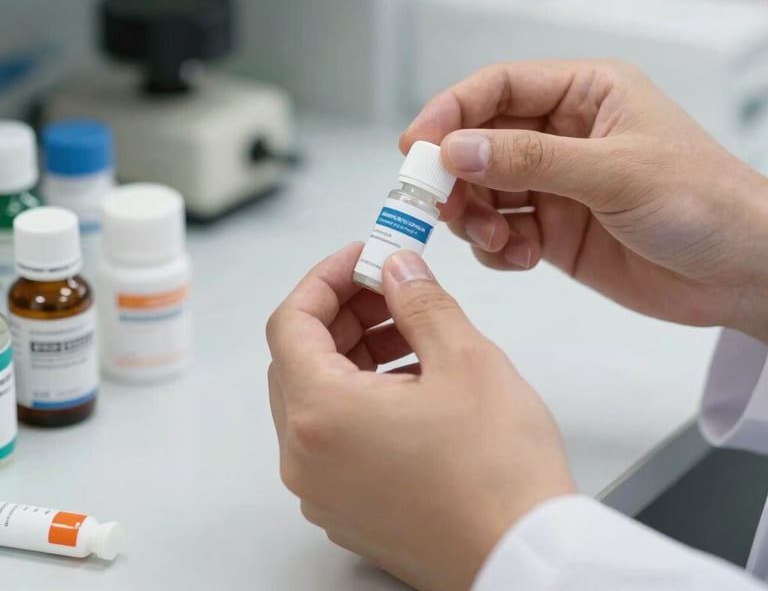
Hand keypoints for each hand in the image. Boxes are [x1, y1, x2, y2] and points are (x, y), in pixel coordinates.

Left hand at [267, 244, 573, 590]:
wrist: (524, 560)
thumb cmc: (499, 477)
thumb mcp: (464, 359)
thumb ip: (419, 301)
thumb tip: (398, 269)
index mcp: (321, 415)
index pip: (291, 322)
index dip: (326, 279)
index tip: (362, 259)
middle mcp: (307, 458)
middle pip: (301, 358)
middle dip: (345, 313)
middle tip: (392, 289)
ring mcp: (324, 489)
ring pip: (319, 396)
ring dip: (356, 352)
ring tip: (413, 333)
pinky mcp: (348, 506)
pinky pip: (335, 434)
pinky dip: (362, 395)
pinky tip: (413, 381)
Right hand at [401, 60, 767, 340]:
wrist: (745, 275)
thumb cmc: (708, 204)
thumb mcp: (617, 173)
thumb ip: (532, 160)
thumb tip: (456, 148)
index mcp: (586, 95)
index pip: (499, 88)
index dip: (451, 111)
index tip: (416, 144)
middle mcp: (564, 136)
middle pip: (479, 140)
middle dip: (454, 172)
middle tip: (439, 202)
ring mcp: (556, 185)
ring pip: (483, 189)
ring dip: (473, 215)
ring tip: (494, 238)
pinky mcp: (554, 229)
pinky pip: (502, 231)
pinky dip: (497, 247)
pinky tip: (521, 256)